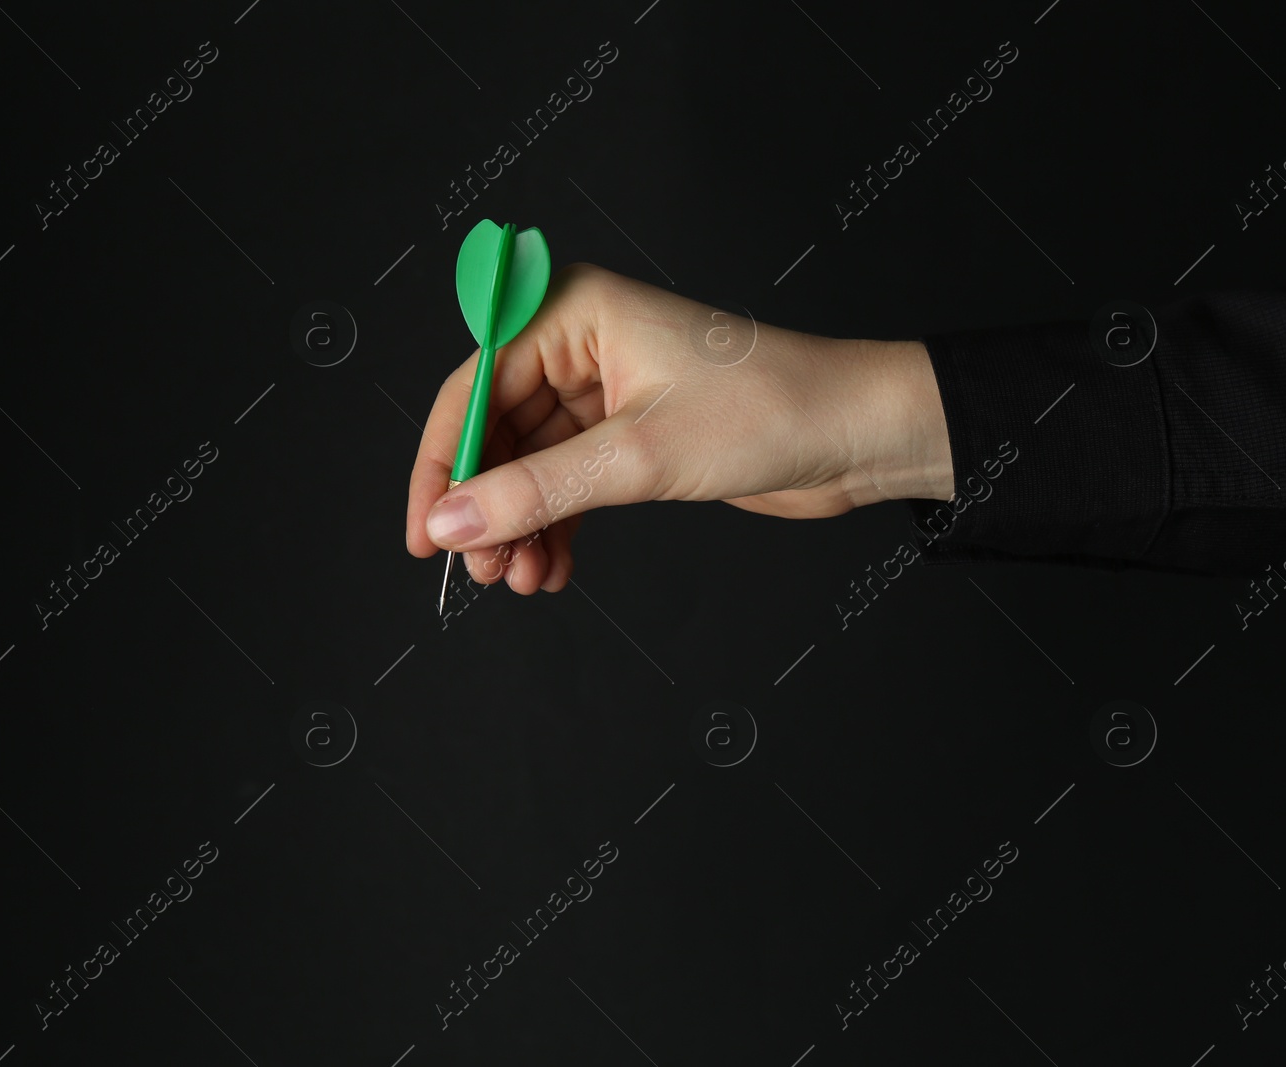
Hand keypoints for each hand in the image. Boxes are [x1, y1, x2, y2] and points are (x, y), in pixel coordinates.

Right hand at [405, 263, 951, 593]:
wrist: (860, 433)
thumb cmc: (770, 409)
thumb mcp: (637, 455)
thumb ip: (536, 490)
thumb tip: (451, 522)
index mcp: (573, 310)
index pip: (473, 385)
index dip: (440, 462)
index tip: (425, 530)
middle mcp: (581, 341)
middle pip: (495, 429)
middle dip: (486, 505)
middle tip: (482, 569)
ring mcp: (606, 389)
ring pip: (529, 464)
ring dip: (520, 526)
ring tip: (521, 579)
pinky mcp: (631, 433)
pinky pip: (567, 482)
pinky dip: (557, 527)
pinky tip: (554, 569)